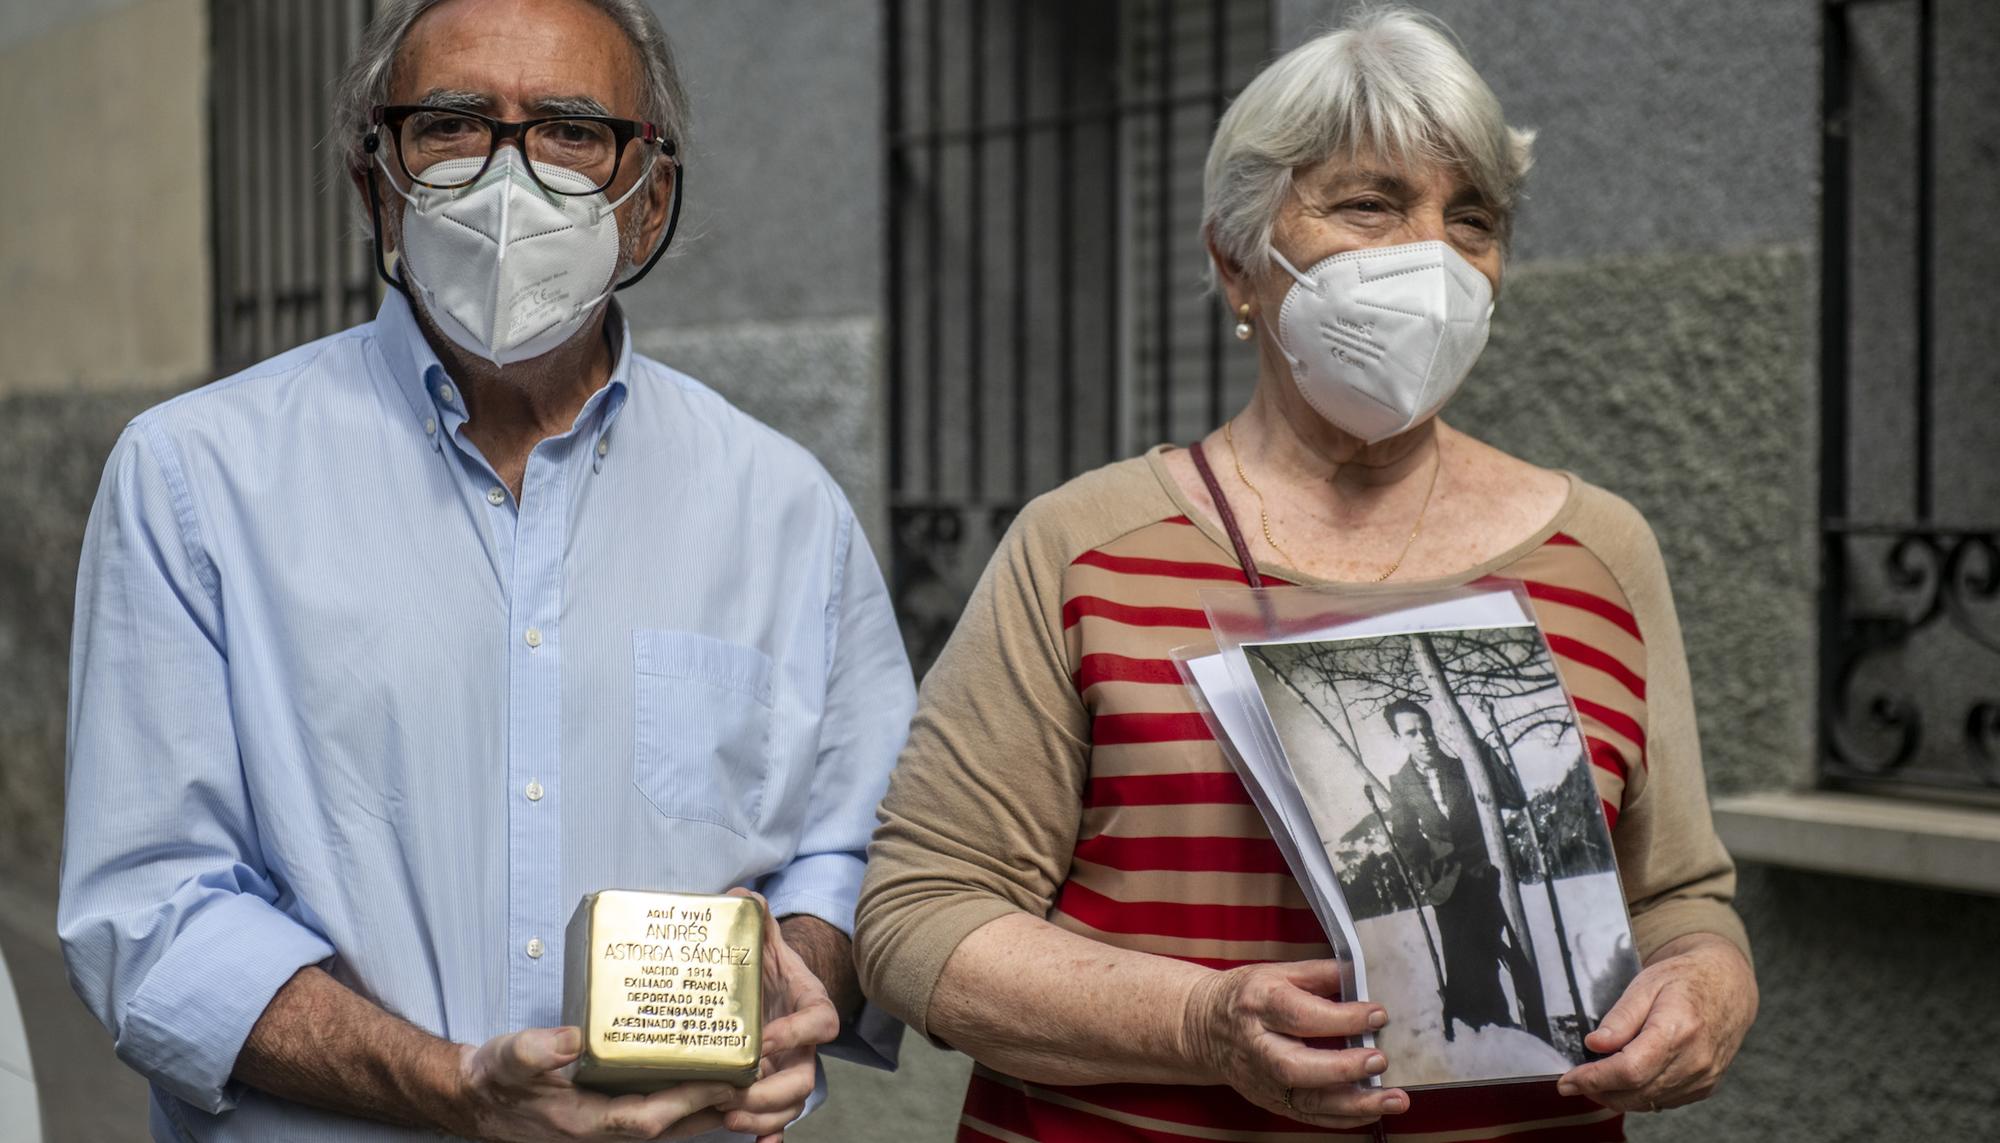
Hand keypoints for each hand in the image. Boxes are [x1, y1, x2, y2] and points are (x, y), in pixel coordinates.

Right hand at [448, 1026, 734, 1140]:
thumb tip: (570, 1038)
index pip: (649, 1116)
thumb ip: (535, 1049)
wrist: (477, 1099)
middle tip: (757, 1075)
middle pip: (674, 1125)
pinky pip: (660, 1113)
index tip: (727, 1079)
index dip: (690, 1100)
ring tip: (750, 1079)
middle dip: (717, 1103)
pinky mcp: (611, 1113)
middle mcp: (604, 1130)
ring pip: (672, 1122)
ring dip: (710, 1105)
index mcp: (584, 1120)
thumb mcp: (507, 1059)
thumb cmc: (495, 1080)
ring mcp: (609, 1125)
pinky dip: (689, 1101)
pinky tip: (711, 1080)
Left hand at [715, 890, 840, 1141]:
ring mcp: (791, 1070)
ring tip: (729, 1117)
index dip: (795, 1035)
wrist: (769, 986)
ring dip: (764, 1116)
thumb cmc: (765, 964)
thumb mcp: (762, 940)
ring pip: (793, 1103)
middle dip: (773, 1091)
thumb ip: (755, 918)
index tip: (762, 1042)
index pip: (820, 1024)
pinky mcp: (773, 1089)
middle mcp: (806, 1045)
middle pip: (807, 1077)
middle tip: (736, 1091)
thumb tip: (743, 897)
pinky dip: (771, 1136)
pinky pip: (779, 1120)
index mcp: (811, 1006)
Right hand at [1181, 959, 1407, 1127]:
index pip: (1300, 1015)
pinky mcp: (1269, 1100)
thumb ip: (1320, 974)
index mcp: (1259, 1004)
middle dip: (1342, 1067)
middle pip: (1296, 1066)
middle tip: (1380, 1060)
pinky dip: (1342, 1118)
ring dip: (1353, 1104)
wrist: (1204, 1027)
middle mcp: (1257, 1045)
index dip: (1342, 1017)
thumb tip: (1361, 974)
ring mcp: (1261, 1079)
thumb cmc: (1247, 996)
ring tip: (1393, 1099)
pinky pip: (1308, 1116)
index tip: (1377, 1015)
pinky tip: (1372, 1111)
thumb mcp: (1278, 972)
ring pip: (1306, 1100)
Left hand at [1558, 933, 1756, 1111]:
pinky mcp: (1704, 1087)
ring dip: (1615, 1096)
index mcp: (1678, 1030)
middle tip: (1573, 1081)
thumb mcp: (1646, 983)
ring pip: (1648, 1101)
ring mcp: (1703, 1078)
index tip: (1568, 1080)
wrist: (1728, 987)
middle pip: (1636, 1092)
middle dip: (1598, 1091)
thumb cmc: (1685, 980)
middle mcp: (1695, 1060)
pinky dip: (1638, 1095)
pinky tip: (1625, 1079)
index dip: (1594, 1079)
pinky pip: (1663, 1101)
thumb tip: (1595, 1044)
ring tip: (1594, 1080)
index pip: (1630, 1070)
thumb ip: (1620, 1017)